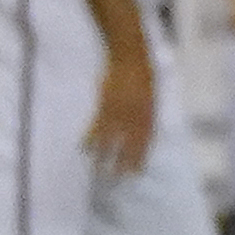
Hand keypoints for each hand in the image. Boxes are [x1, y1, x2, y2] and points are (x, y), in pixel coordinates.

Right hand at [86, 41, 156, 174]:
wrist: (130, 56)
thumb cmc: (142, 73)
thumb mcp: (150, 95)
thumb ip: (146, 113)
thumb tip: (144, 128)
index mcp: (148, 114)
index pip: (145, 142)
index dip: (139, 158)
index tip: (135, 172)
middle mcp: (135, 116)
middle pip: (129, 144)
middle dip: (123, 162)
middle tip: (117, 178)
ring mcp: (119, 112)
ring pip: (111, 139)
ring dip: (104, 155)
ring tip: (97, 170)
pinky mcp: (105, 105)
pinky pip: (97, 126)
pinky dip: (90, 138)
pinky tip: (84, 148)